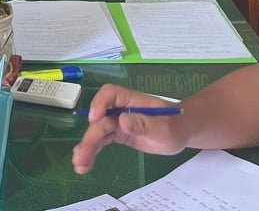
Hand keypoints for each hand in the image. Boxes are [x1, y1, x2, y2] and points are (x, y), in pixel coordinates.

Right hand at [72, 85, 188, 173]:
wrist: (179, 133)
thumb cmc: (174, 126)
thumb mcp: (163, 128)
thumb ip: (143, 124)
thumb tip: (122, 121)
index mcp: (132, 100)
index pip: (110, 94)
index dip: (100, 103)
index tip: (94, 118)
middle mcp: (121, 109)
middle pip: (101, 118)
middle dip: (90, 135)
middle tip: (81, 153)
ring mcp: (118, 122)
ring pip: (98, 131)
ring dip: (87, 146)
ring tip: (79, 163)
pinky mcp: (118, 134)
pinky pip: (102, 141)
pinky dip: (93, 151)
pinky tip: (85, 163)